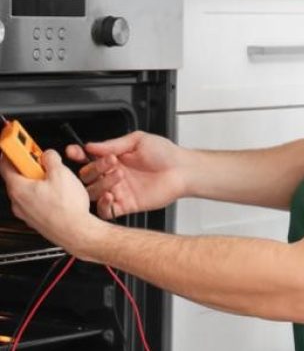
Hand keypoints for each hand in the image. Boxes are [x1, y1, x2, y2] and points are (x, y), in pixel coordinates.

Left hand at [0, 150, 94, 254]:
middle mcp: (18, 202)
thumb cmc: (68, 209)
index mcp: (18, 187)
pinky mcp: (36, 220)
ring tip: (56, 181)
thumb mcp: (61, 174)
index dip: (12, 150)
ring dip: (38, 182)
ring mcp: (26, 213)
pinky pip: (36, 202)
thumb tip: (48, 155)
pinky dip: (44, 196)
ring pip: (28, 190)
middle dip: (30, 167)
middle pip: (18, 176)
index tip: (16, 143)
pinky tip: (60, 196)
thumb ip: (51, 159)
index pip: (5, 163)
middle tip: (44, 162)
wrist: (77, 233)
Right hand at [66, 131, 187, 218]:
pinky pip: (106, 210)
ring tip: (117, 176)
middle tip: (110, 163)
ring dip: (100, 184)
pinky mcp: (127, 205)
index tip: (74, 152)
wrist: (182, 170)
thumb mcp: (137, 140)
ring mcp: (119, 191)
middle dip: (93, 169)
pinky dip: (103, 205)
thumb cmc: (165, 153)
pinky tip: (110, 195)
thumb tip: (90, 146)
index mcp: (114, 158)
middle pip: (87, 177)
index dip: (78, 155)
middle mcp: (114, 175)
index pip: (88, 158)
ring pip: (94, 193)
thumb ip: (112, 145)